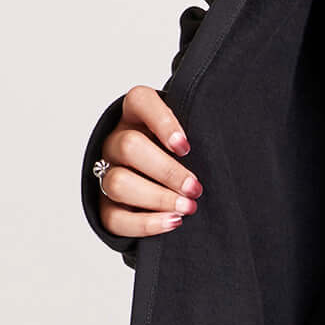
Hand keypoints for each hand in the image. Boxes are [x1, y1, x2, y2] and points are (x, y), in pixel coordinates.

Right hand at [94, 87, 201, 238]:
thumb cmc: (182, 156)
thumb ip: (199, 135)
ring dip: (157, 198)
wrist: (165, 185)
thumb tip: (218, 151)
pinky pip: (115, 218)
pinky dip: (146, 224)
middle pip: (129, 147)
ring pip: (118, 183)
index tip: (186, 147)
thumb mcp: (191, 137)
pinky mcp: (106, 206)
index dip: (162, 122)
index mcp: (136, 115)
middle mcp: (117, 141)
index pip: (140, 101)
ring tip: (187, 208)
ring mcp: (108, 173)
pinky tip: (172, 222)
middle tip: (195, 188)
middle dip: (167, 171)